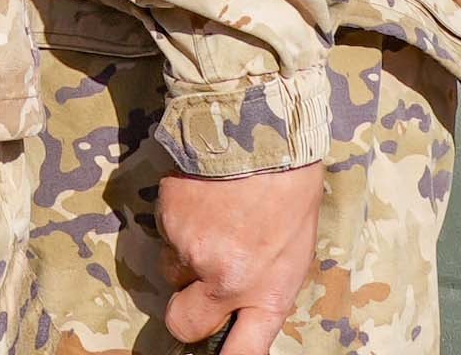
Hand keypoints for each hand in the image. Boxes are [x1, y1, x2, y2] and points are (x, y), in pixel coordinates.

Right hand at [152, 163, 324, 354]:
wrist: (264, 129)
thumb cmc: (291, 188)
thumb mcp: (295, 250)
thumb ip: (265, 286)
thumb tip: (242, 304)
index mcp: (266, 293)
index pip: (241, 353)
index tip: (220, 348)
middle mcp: (225, 280)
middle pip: (183, 323)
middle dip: (186, 309)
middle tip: (198, 284)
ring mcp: (192, 251)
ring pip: (171, 269)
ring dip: (185, 255)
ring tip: (213, 218)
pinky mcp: (168, 220)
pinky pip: (165, 232)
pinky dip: (179, 221)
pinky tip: (202, 197)